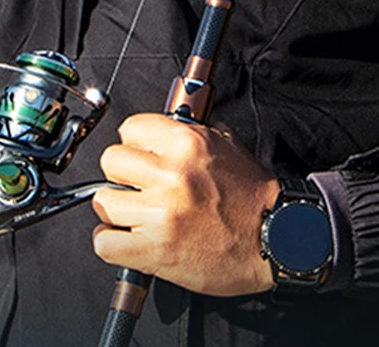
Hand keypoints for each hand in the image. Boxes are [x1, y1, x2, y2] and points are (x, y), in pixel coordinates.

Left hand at [92, 113, 279, 296]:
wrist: (274, 240)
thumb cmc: (253, 197)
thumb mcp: (228, 146)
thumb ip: (193, 132)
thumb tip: (166, 125)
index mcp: (188, 144)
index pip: (130, 128)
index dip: (135, 143)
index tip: (142, 156)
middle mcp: (171, 176)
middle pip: (111, 162)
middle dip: (122, 175)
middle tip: (138, 187)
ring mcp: (160, 215)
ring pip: (104, 202)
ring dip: (117, 210)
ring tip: (135, 215)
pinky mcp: (155, 251)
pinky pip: (105, 242)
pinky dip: (112, 243)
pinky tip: (130, 239)